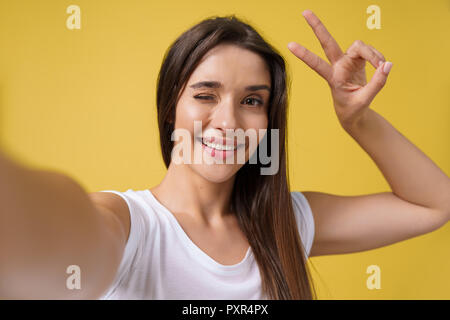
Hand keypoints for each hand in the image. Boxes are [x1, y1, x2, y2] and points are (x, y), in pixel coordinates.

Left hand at [288, 10, 392, 129]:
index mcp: (333, 77)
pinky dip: (377, 58)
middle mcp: (338, 66)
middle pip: (327, 43)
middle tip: (304, 12)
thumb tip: (388, 65)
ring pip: (359, 46)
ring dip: (372, 54)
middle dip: (317, 27)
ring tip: (381, 66)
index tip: (290, 46)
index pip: (317, 64)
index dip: (305, 55)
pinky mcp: (357, 60)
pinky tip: (381, 67)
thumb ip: (377, 83)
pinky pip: (369, 52)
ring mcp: (347, 61)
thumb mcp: (364, 100)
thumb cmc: (353, 108)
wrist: (353, 113)